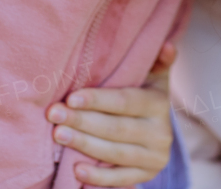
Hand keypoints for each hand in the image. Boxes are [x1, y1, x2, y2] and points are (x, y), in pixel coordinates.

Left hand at [47, 42, 177, 186]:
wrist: (157, 130)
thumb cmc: (144, 95)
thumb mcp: (154, 76)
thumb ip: (158, 61)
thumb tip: (167, 45)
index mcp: (159, 104)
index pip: (125, 102)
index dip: (98, 100)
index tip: (71, 98)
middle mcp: (161, 133)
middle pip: (116, 128)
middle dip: (82, 121)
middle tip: (54, 114)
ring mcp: (155, 158)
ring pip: (115, 153)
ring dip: (84, 144)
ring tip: (58, 135)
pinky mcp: (146, 176)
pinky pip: (120, 179)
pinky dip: (98, 178)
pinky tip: (76, 170)